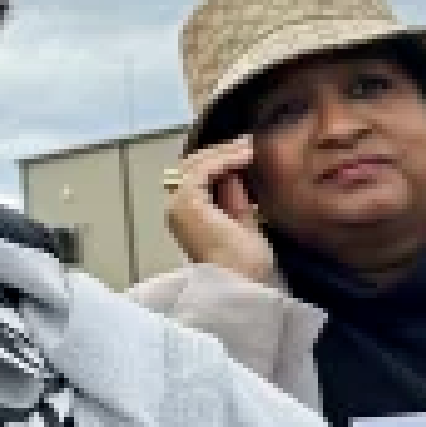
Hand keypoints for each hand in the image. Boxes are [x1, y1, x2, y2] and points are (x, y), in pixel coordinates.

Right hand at [165, 136, 276, 283]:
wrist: (240, 284)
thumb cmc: (245, 266)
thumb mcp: (242, 224)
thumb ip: (235, 200)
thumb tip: (235, 174)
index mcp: (187, 216)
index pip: (196, 177)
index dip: (219, 161)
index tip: (245, 151)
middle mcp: (176, 208)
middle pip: (192, 166)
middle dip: (220, 152)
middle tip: (248, 142)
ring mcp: (178, 205)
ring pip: (195, 164)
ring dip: (224, 152)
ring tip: (250, 146)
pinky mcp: (187, 202)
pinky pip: (202, 169)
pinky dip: (224, 158)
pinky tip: (244, 154)